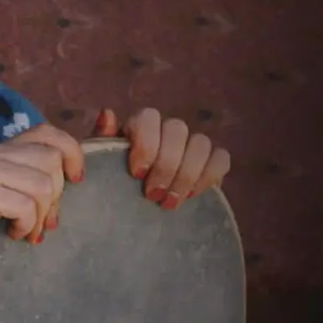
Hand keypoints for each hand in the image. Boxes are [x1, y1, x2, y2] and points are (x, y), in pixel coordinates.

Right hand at [0, 124, 83, 272]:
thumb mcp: (1, 193)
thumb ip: (29, 179)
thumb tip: (76, 176)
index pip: (46, 132)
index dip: (72, 152)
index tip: (76, 179)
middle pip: (51, 159)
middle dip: (56, 195)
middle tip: (43, 222)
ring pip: (42, 183)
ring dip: (41, 215)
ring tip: (26, 231)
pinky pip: (26, 205)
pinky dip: (26, 225)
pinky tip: (12, 234)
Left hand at [93, 107, 230, 210]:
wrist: (132, 209)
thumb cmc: (113, 182)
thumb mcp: (102, 164)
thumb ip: (101, 141)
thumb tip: (107, 114)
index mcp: (140, 125)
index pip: (149, 117)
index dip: (146, 144)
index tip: (137, 174)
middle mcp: (167, 130)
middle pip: (177, 129)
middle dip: (167, 165)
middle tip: (153, 195)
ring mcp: (191, 144)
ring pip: (201, 142)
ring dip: (187, 174)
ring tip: (170, 202)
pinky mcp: (211, 162)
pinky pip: (221, 158)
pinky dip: (209, 176)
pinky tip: (191, 196)